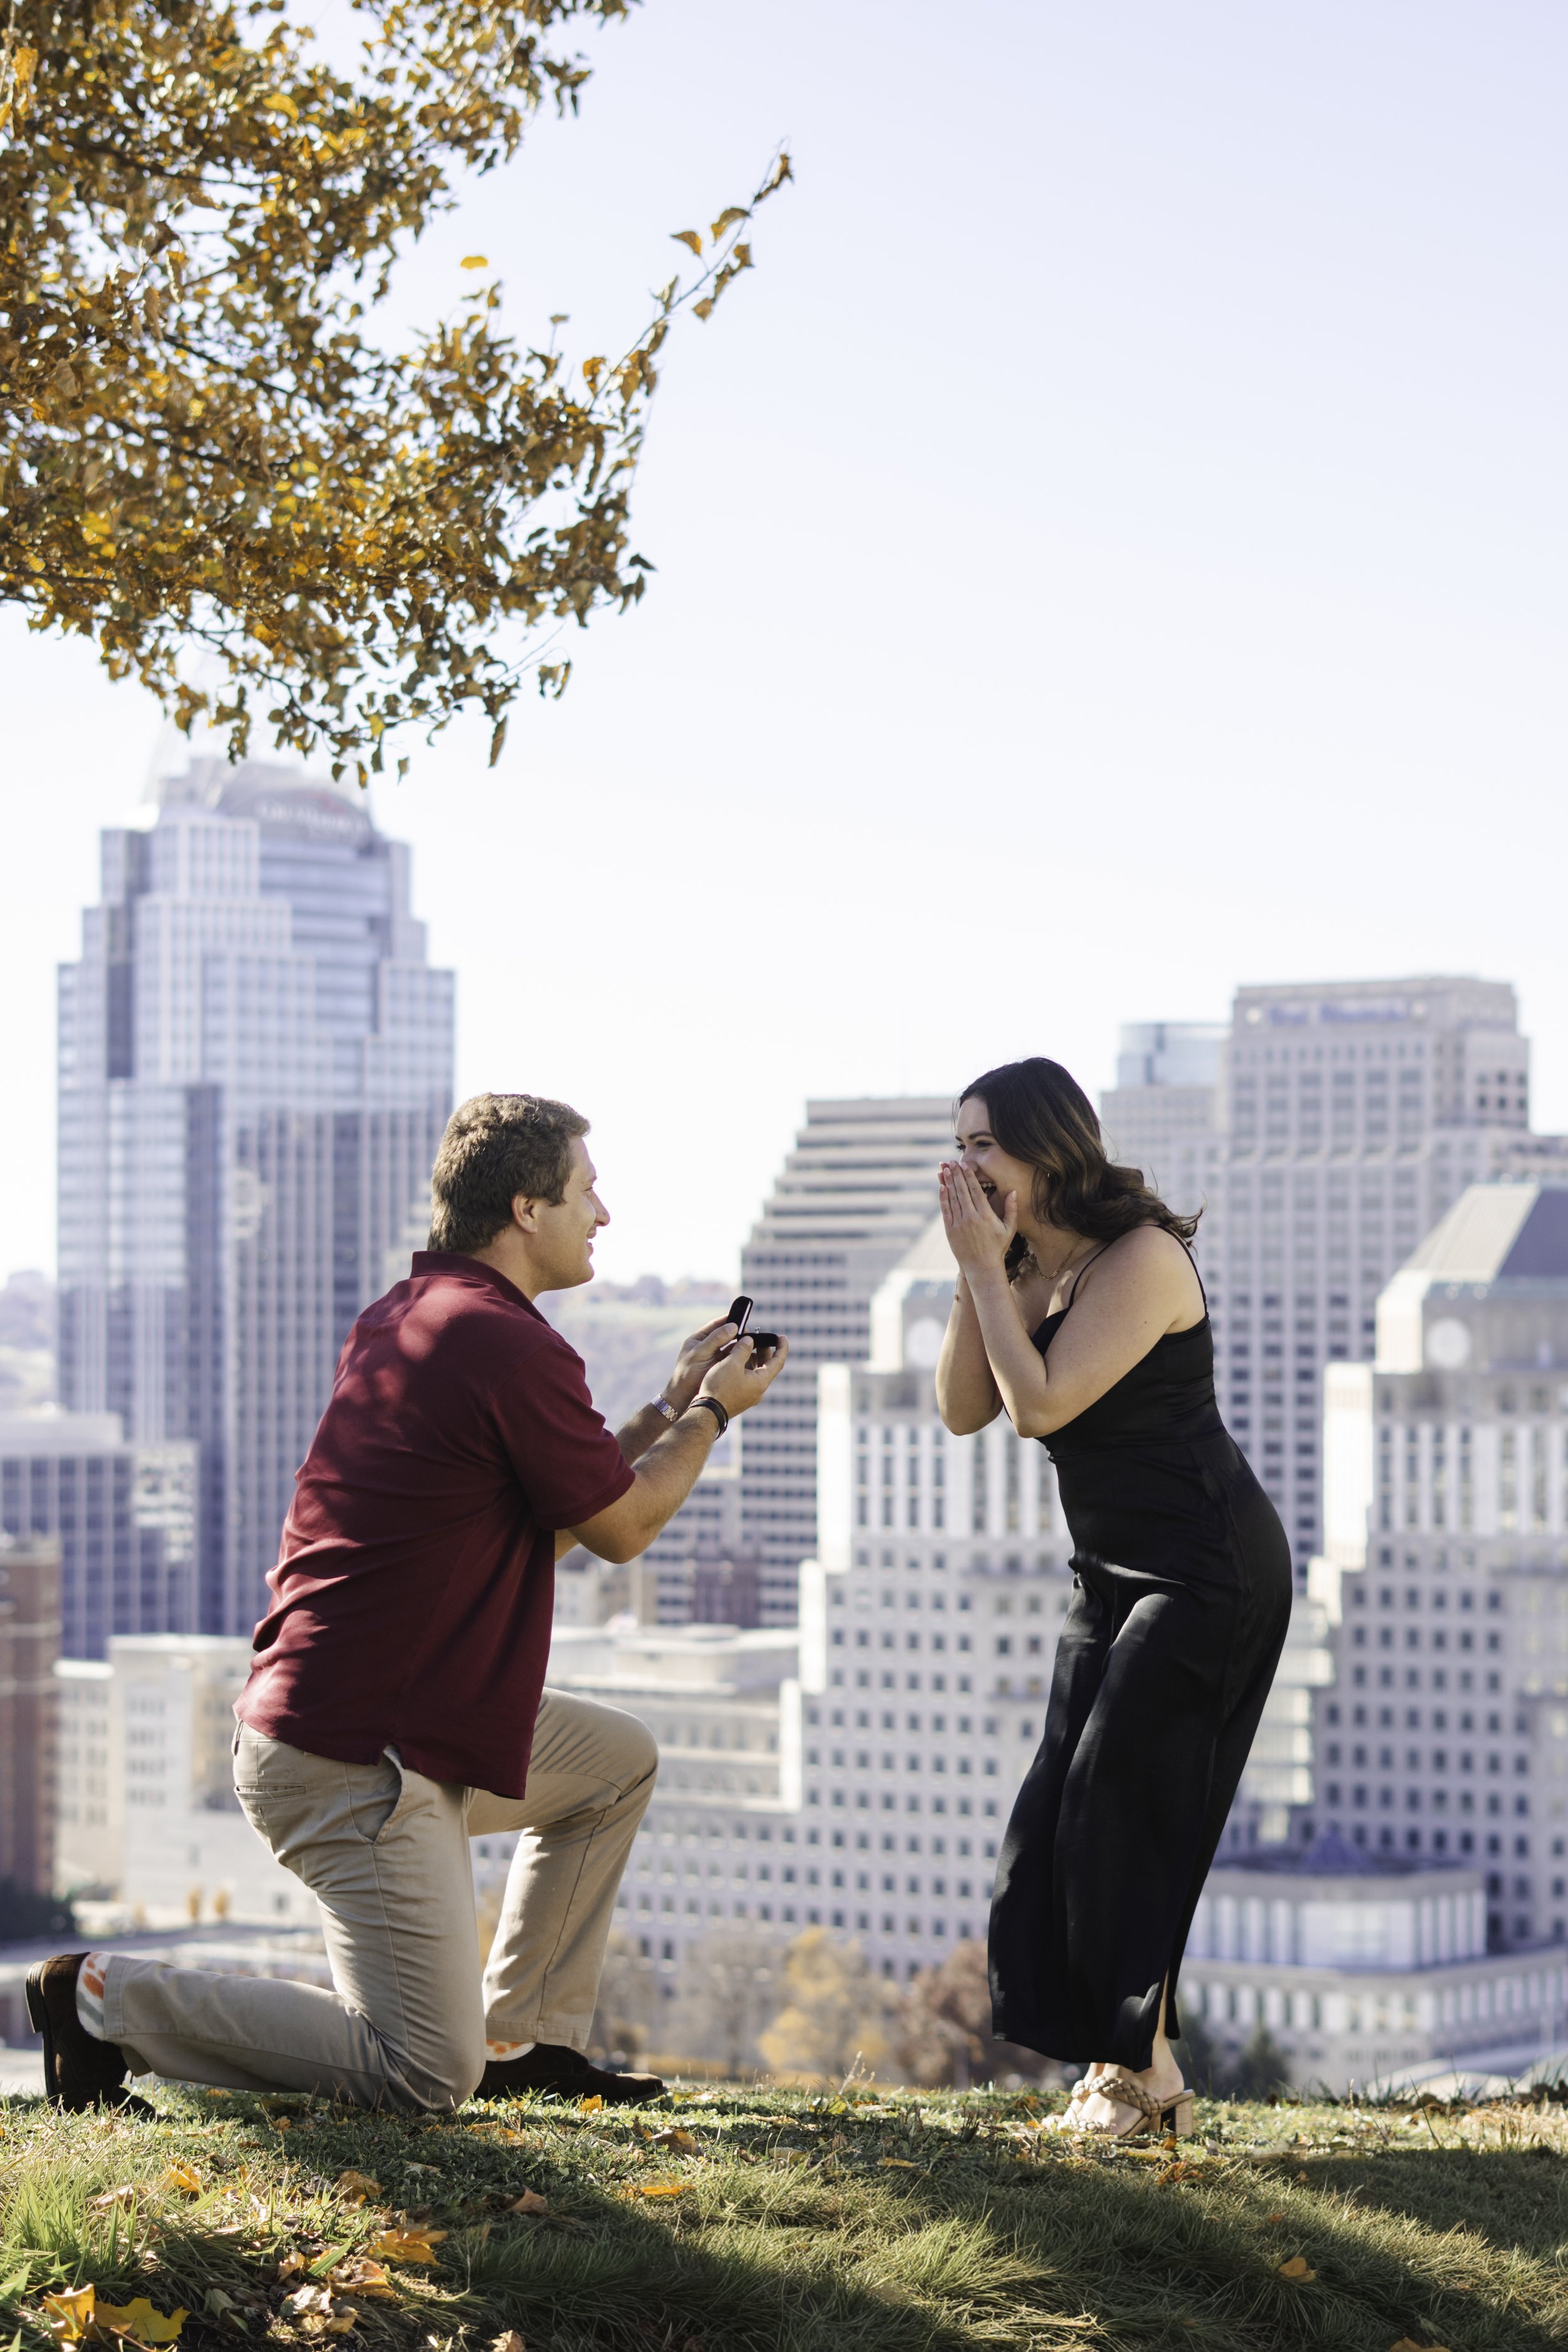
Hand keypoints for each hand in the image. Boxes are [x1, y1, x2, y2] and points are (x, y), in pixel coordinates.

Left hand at [662, 1315, 740, 1413]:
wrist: (684, 1397)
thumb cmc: (688, 1374)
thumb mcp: (700, 1353)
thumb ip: (715, 1339)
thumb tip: (732, 1326)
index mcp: (698, 1339)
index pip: (715, 1325)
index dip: (727, 1320)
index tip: (741, 1316)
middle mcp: (707, 1347)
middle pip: (725, 1335)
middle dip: (737, 1332)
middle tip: (749, 1331)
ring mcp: (714, 1357)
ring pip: (730, 1346)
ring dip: (740, 1343)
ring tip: (752, 1341)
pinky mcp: (721, 1367)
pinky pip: (733, 1358)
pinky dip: (740, 1354)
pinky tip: (749, 1353)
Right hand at [699, 1332, 788, 1417]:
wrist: (707, 1412)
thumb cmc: (719, 1387)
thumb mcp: (731, 1363)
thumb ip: (742, 1349)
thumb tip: (749, 1340)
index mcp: (761, 1381)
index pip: (778, 1361)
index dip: (782, 1347)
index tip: (782, 1337)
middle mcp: (759, 1390)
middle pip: (767, 1367)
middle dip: (763, 1351)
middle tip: (758, 1337)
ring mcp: (750, 1395)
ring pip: (756, 1373)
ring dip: (752, 1358)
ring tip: (743, 1346)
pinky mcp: (740, 1398)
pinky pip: (747, 1379)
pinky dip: (745, 1367)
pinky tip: (734, 1360)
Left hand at [939, 1161, 1015, 1280]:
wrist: (982, 1267)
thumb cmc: (997, 1247)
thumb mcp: (1009, 1229)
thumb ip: (1011, 1209)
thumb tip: (1013, 1191)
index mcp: (985, 1215)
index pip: (975, 1190)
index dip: (969, 1176)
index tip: (965, 1165)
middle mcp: (971, 1217)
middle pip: (962, 1191)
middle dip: (956, 1174)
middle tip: (952, 1161)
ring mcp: (959, 1223)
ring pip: (952, 1198)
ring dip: (948, 1182)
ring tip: (945, 1169)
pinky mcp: (950, 1230)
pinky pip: (946, 1210)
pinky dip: (943, 1198)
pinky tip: (942, 1187)